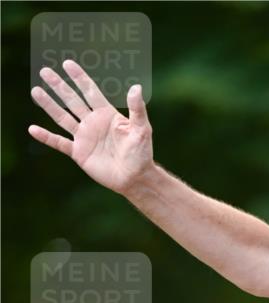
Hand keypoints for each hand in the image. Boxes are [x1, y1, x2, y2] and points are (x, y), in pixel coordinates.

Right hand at [29, 60, 152, 193]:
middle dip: (59, 86)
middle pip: (72, 100)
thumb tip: (137, 87)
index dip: (79, 77)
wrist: (135, 178)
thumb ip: (137, 109)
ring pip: (62, 117)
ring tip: (35, 91)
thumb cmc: (142, 153)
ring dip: (49, 105)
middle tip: (44, 71)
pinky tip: (32, 129)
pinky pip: (59, 143)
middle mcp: (92, 122)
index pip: (90, 91)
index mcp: (106, 114)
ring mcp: (84, 137)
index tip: (67, 64)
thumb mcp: (142, 129)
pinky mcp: (79, 153)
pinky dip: (46, 137)